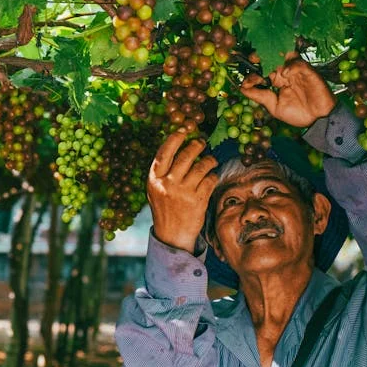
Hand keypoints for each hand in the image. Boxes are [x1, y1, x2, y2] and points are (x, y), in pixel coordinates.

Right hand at [147, 132, 218, 252]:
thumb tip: (178, 145)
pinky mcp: (198, 201)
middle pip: (186, 155)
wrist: (171, 236)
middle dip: (196, 145)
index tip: (184, 130)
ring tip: (210, 160)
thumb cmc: (165, 208)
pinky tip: (211, 177)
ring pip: (202, 166)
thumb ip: (163, 171)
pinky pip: (210, 180)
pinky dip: (213, 176)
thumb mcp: (155, 189)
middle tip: (201, 143)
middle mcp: (167, 184)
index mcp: (154, 179)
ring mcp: (183, 193)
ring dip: (209, 160)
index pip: (164, 152)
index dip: (175, 138)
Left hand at [240, 52, 336, 127]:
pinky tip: (285, 74)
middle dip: (261, 58)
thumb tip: (241, 88)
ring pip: (285, 57)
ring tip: (266, 61)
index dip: (253, 74)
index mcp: (277, 80)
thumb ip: (259, 96)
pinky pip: (299, 64)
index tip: (246, 82)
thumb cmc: (298, 114)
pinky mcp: (309, 72)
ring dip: (276, 57)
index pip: (262, 71)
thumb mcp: (274, 107)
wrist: (317, 120)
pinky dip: (291, 67)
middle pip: (272, 59)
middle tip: (253, 59)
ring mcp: (297, 72)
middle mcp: (286, 73)